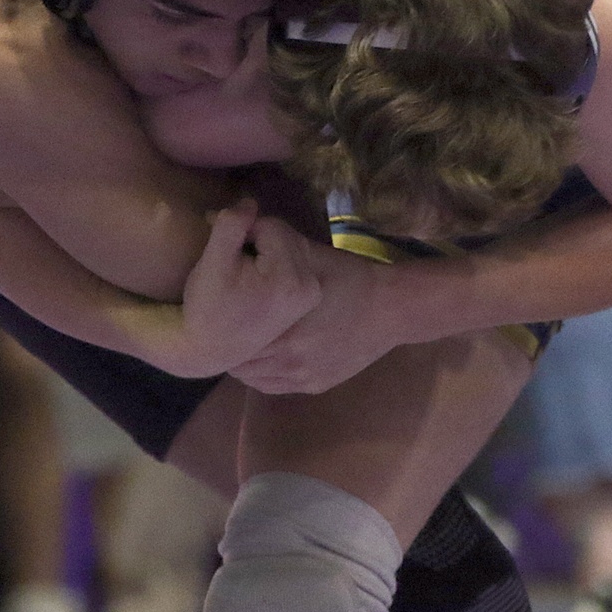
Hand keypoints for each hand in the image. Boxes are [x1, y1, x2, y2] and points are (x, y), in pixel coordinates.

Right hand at [172, 201, 322, 375]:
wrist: (212, 346)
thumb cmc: (207, 307)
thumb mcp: (212, 263)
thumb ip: (231, 226)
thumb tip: (250, 201)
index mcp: (289, 278)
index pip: (271, 227)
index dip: (243, 230)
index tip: (224, 251)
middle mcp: (309, 287)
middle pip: (284, 235)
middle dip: (257, 239)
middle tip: (233, 262)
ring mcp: (312, 294)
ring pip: (289, 245)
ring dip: (265, 248)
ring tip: (243, 272)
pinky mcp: (309, 298)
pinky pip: (293, 260)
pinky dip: (274, 261)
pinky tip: (257, 280)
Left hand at [229, 247, 399, 392]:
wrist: (392, 307)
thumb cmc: (347, 276)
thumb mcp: (306, 252)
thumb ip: (265, 239)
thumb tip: (224, 225)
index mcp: (282, 326)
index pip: (231, 334)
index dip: (220, 323)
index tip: (219, 311)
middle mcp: (289, 359)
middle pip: (239, 360)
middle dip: (231, 345)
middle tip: (227, 329)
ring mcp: (302, 376)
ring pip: (253, 378)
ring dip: (245, 363)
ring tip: (245, 343)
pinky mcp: (315, 386)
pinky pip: (274, 387)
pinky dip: (263, 375)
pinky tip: (264, 358)